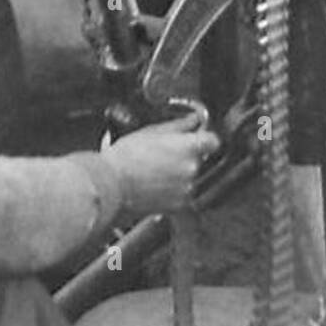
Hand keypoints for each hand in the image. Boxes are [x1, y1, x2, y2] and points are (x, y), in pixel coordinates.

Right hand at [103, 113, 220, 216]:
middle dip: (187, 156)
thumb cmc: (126, 157)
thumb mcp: (152, 131)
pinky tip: (156, 184)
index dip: (205, 138)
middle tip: (166, 154)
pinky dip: (174, 190)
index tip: (198, 137)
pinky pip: (183, 194)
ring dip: (180, 174)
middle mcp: (193, 169)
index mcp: (190, 147)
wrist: (112, 185)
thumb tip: (193, 119)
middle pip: (200, 159)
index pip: (213, 141)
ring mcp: (187, 189)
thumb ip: (179, 125)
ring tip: (157, 170)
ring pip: (192, 177)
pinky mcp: (179, 205)